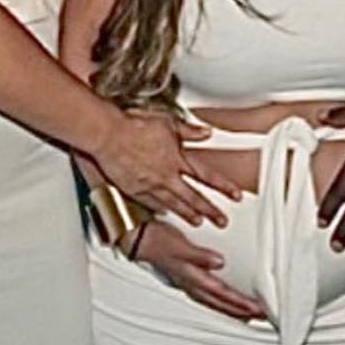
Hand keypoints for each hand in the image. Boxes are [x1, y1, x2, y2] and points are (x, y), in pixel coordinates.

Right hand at [89, 108, 241, 227]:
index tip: (235, 195)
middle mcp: (166, 176)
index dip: (223, 186)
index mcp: (177, 159)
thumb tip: (205, 133)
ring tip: (198, 222)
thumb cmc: (135, 126)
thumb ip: (189, 131)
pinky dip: (162, 210)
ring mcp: (150, 186)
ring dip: (188, 214)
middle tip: (222, 221)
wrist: (109, 136)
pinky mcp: (134, 191)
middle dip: (210, 210)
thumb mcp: (168, 122)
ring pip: (174, 204)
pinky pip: (152, 204)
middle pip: (193, 197)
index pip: (206, 176)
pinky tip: (166, 214)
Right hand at [135, 221, 265, 321]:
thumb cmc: (158, 241)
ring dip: (232, 309)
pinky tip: (225, 301)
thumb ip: (200, 255)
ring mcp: (189, 284)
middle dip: (241, 311)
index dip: (241, 303)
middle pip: (221, 303)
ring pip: (215, 302)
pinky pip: (208, 296)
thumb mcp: (180, 246)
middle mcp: (192, 285)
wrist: (139, 239)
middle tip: (261, 315)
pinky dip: (220, 302)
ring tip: (249, 315)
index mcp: (193, 278)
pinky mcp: (187, 279)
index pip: (222, 294)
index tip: (257, 309)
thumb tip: (219, 262)